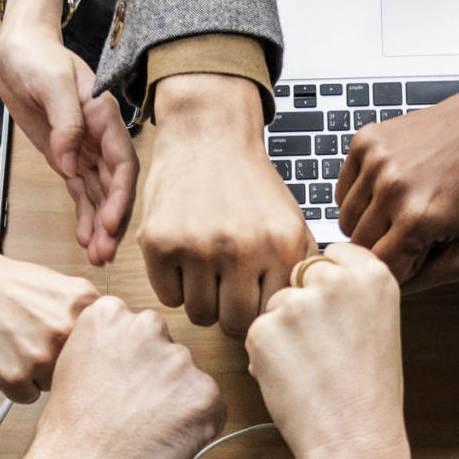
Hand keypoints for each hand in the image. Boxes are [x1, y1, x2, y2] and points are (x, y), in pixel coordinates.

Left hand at [0, 0, 136, 264]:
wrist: (19, 51)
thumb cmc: (37, 58)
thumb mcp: (51, 82)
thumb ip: (65, 122)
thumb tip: (68, 161)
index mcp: (104, 117)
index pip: (122, 162)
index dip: (120, 195)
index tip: (110, 222)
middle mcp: (100, 137)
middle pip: (115, 187)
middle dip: (113, 221)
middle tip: (105, 253)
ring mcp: (85, 150)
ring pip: (99, 196)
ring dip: (100, 227)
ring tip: (97, 258)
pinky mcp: (67, 159)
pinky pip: (81, 193)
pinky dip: (85, 217)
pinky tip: (86, 241)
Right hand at [0, 242, 97, 402]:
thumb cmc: (6, 283)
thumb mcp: (61, 287)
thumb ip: (87, 316)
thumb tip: (110, 348)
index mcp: (85, 306)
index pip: (102, 349)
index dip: (83, 350)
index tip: (70, 347)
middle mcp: (67, 331)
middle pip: (79, 370)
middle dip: (60, 362)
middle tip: (34, 341)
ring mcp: (41, 357)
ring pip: (53, 386)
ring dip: (37, 375)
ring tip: (15, 344)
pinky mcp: (14, 378)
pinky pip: (27, 397)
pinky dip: (14, 384)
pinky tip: (3, 356)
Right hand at [24, 295, 225, 458]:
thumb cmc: (69, 436)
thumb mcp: (73, 368)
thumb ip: (107, 349)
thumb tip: (133, 357)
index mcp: (108, 315)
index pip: (137, 329)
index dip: (130, 364)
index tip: (119, 384)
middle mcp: (146, 328)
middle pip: (166, 350)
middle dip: (157, 379)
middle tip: (133, 412)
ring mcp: (179, 361)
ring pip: (188, 380)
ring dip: (176, 404)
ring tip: (143, 432)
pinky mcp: (205, 394)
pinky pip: (210, 408)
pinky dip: (195, 428)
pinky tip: (162, 442)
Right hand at [139, 73, 314, 336]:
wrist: (209, 134)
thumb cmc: (250, 185)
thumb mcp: (290, 221)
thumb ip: (298, 269)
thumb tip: (299, 317)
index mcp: (281, 245)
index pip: (271, 315)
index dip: (260, 313)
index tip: (252, 301)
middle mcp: (241, 248)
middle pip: (233, 323)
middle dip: (229, 313)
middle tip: (226, 292)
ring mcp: (197, 246)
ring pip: (199, 315)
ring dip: (201, 300)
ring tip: (205, 272)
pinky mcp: (160, 243)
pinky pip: (167, 297)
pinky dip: (174, 286)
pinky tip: (183, 260)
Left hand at [244, 244, 409, 458]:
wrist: (355, 439)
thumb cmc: (369, 395)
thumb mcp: (378, 326)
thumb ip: (350, 295)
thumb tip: (315, 281)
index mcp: (372, 274)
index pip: (331, 256)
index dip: (327, 286)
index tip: (333, 311)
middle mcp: (334, 280)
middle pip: (299, 277)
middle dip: (302, 307)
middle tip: (322, 349)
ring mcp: (296, 304)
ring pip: (275, 307)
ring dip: (282, 333)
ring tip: (311, 370)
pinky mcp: (264, 330)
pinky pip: (256, 334)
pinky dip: (266, 357)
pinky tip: (293, 380)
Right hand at [335, 81, 458, 289]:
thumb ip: (428, 281)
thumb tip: (391, 291)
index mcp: (417, 219)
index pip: (378, 269)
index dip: (397, 267)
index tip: (414, 255)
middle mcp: (391, 188)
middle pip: (357, 246)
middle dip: (382, 246)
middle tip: (411, 230)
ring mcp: (375, 161)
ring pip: (345, 219)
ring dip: (369, 222)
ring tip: (401, 207)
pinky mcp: (366, 141)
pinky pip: (343, 189)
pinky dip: (361, 195)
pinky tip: (390, 187)